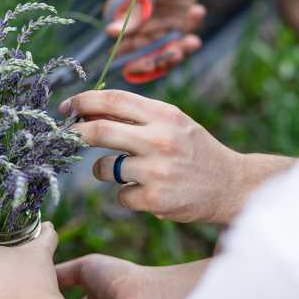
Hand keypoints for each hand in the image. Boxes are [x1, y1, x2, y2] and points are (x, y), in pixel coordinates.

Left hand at [61, 90, 243, 223]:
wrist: (231, 185)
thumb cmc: (195, 151)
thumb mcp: (173, 123)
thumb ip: (137, 116)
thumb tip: (90, 111)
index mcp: (164, 115)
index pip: (113, 99)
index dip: (83, 102)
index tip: (67, 108)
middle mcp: (160, 140)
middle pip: (100, 131)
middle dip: (76, 133)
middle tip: (67, 137)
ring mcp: (157, 171)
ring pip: (104, 168)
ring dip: (103, 171)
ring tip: (124, 171)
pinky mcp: (155, 199)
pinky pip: (120, 196)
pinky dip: (127, 195)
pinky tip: (147, 192)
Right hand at [105, 0, 204, 74]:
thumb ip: (132, 13)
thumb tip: (111, 33)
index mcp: (121, 21)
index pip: (124, 51)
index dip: (136, 62)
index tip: (151, 63)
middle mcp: (137, 30)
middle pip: (147, 58)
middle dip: (163, 59)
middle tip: (178, 53)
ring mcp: (157, 31)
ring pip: (166, 54)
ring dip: (180, 51)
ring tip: (193, 42)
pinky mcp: (175, 30)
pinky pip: (183, 42)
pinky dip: (192, 31)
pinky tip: (197, 10)